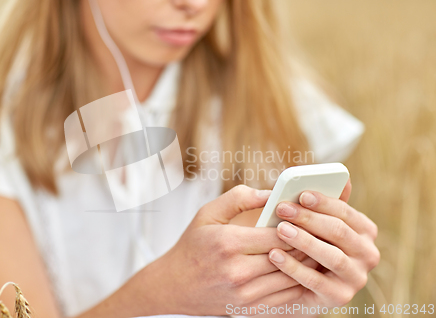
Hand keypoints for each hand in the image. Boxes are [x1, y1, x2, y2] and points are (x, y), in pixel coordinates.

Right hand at [141, 185, 313, 315]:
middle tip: (322, 230)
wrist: (176, 285)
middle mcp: (238, 271)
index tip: (309, 215)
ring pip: (291, 278)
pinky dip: (298, 282)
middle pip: (288, 256)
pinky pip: (285, 296)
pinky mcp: (250, 308)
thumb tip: (271, 193)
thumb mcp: (208, 212)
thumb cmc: (193, 245)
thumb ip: (240, 197)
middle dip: (308, 242)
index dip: (298, 224)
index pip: (277, 234)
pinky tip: (304, 269)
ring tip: (318, 248)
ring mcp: (245, 293)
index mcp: (228, 243)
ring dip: (308, 263)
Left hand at [269, 181, 379, 308]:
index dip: (323, 202)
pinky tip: (274, 255)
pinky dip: (294, 267)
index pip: (346, 212)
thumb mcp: (316, 223)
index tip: (301, 194)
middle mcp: (367, 254)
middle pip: (338, 231)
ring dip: (304, 241)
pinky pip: (316, 281)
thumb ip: (326, 203)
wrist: (296, 284)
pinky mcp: (339, 297)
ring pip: (331, 256)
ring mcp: (356, 278)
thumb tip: (343, 178)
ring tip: (280, 229)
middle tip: (282, 209)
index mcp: (364, 230)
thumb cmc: (306, 244)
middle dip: (309, 218)